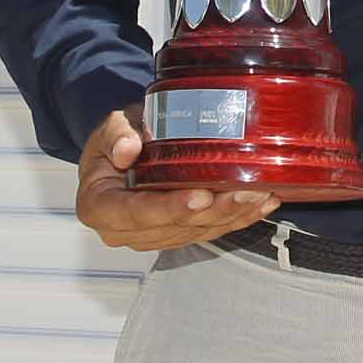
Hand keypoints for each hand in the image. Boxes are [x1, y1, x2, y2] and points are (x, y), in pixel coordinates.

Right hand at [75, 105, 280, 251]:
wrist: (123, 149)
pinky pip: (210, 230)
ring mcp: (153, 236)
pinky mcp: (177, 234)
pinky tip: (262, 204)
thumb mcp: (111, 126)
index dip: (170, 207)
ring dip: (232, 215)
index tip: (200, 196)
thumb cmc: (116, 138)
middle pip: (174, 226)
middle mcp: (124, 230)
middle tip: (245, 192)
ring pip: (197, 231)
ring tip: (260, 195)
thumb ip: (116, 134)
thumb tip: (127, 148)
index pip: (135, 213)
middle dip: (214, 211)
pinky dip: (239, 218)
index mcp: (99, 207)